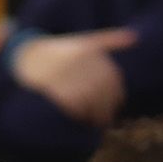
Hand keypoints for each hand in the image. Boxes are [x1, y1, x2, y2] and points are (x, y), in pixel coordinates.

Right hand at [11, 28, 136, 126]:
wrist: (28, 57)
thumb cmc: (60, 51)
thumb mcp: (84, 40)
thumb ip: (108, 39)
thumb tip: (134, 38)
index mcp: (90, 51)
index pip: (113, 79)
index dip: (117, 95)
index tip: (116, 104)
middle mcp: (81, 63)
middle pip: (103, 92)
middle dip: (107, 108)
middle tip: (106, 120)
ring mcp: (68, 77)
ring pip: (91, 102)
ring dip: (95, 116)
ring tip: (94, 123)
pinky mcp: (58, 91)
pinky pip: (76, 108)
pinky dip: (81, 116)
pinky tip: (81, 121)